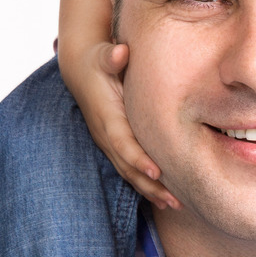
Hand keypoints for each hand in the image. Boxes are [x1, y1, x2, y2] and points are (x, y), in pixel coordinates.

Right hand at [60, 41, 180, 212]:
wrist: (80, 71)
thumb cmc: (97, 62)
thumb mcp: (103, 55)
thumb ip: (111, 56)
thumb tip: (120, 52)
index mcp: (106, 116)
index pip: (122, 142)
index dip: (138, 159)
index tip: (157, 172)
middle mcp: (105, 134)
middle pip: (128, 166)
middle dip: (150, 185)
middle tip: (175, 200)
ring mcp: (108, 143)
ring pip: (128, 173)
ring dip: (150, 190)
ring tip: (174, 204)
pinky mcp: (113, 146)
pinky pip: (129, 170)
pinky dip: (145, 185)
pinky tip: (163, 197)